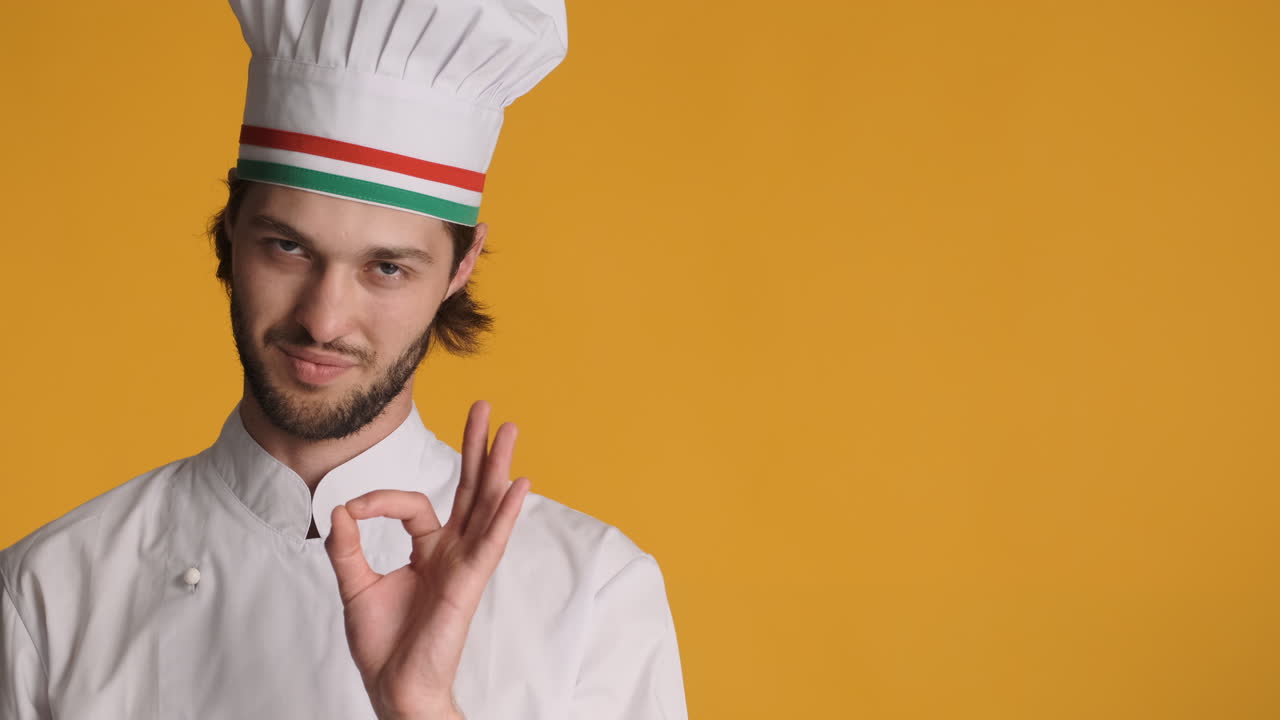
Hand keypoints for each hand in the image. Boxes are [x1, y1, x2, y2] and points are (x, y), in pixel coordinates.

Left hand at [324, 400, 530, 719]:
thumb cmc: (383, 645)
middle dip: (476, 447)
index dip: (380, 499)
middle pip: (471, 489)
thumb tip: (339, 508)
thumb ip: (348, 546)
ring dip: (497, 465)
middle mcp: (453, 551)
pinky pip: (490, 541)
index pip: (414, 503)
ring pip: (486, 505)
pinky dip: (505, 513)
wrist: (393, 687)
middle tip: (485, 407)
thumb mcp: (355, 586)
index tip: (351, 511)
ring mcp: (465, 565)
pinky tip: (518, 485)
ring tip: (509, 430)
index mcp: (429, 550)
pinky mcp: (469, 582)